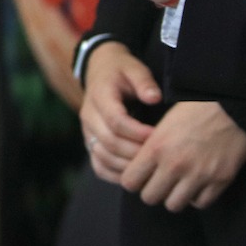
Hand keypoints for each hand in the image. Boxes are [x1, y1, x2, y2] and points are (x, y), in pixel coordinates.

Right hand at [79, 41, 158, 184]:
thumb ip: (144, 82)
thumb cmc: (121, 71)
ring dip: (126, 165)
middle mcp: (89, 116)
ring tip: (149, 167)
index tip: (157, 135)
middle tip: (158, 156)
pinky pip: (98, 165)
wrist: (100, 71)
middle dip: (135, 152)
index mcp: (99, 96)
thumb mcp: (134, 68)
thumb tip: (154, 98)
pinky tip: (134, 176)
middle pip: (109, 142)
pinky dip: (115, 174)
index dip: (137, 132)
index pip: (115, 120)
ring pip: (103, 156)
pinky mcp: (90, 142)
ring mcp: (87, 132)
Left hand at [121, 101, 245, 210]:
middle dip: (152, 191)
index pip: (129, 182)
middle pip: (149, 198)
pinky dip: (197, 197)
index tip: (140, 176)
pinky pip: (201, 203)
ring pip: (174, 205)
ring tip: (179, 184)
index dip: (133, 180)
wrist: (234, 103)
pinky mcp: (220, 181)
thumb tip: (141, 165)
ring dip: (174, 196)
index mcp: (156, 147)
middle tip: (160, 181)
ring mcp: (198, 175)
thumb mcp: (165, 121)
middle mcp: (174, 165)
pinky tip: (198, 185)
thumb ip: (151, 146)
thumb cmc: (196, 106)